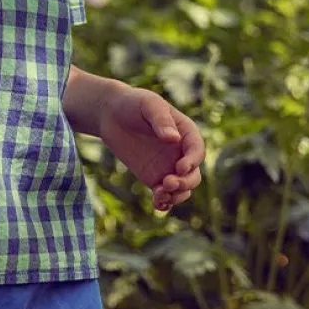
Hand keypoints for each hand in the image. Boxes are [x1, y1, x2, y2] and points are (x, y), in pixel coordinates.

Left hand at [99, 86, 203, 210]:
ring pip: (182, 189)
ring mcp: (169, 167)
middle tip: (168, 183)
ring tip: (159, 194)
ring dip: (176, 196)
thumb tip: (174, 138)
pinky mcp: (155, 178)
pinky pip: (165, 195)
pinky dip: (165, 203)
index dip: (192, 161)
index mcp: (186, 133)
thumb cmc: (133, 103)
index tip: (180, 167)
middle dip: (185, 183)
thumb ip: (161, 120)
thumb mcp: (148, 104)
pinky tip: (157, 205)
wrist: (111, 114)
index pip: (197, 150)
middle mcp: (181, 153)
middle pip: (193, 175)